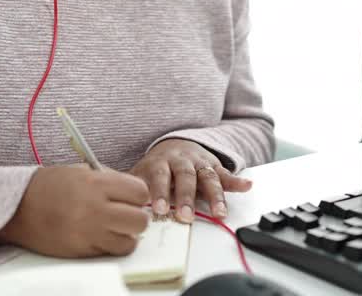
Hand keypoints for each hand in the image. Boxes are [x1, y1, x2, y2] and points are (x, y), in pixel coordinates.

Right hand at [0, 165, 149, 256]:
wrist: (17, 207)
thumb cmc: (48, 186)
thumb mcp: (80, 171)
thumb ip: (109, 180)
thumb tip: (135, 193)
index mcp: (96, 184)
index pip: (140, 192)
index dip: (139, 195)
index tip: (132, 196)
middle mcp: (95, 209)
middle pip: (140, 220)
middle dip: (137, 217)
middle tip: (127, 214)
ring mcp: (88, 233)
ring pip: (129, 242)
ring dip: (126, 235)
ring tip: (115, 228)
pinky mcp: (81, 251)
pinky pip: (110, 252)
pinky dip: (111, 246)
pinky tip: (101, 236)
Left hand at [130, 139, 252, 223]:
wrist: (176, 144)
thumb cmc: (156, 166)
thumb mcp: (141, 172)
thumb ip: (131, 185)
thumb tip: (114, 199)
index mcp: (161, 162)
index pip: (160, 176)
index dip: (160, 192)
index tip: (160, 210)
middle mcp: (182, 160)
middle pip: (186, 177)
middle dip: (187, 197)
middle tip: (186, 216)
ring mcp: (200, 162)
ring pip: (208, 177)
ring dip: (215, 195)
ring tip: (220, 212)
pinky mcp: (214, 166)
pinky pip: (226, 173)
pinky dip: (237, 181)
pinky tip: (247, 185)